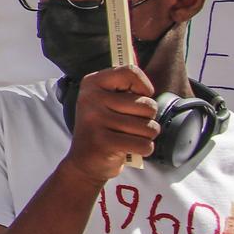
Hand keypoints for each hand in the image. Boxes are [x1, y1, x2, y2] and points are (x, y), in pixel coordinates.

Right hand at [62, 66, 158, 181]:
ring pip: (149, 127)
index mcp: (92, 83)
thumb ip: (125, 86)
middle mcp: (91, 98)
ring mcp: (95, 120)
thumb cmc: (104, 127)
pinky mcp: (103, 142)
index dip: (144, 87)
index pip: (130, 72)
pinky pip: (144, 144)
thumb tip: (147, 72)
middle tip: (129, 125)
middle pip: (147, 105)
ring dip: (145, 136)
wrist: (84, 161)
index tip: (138, 97)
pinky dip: (143, 149)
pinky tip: (129, 148)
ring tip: (128, 136)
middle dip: (147, 119)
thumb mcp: (107, 100)